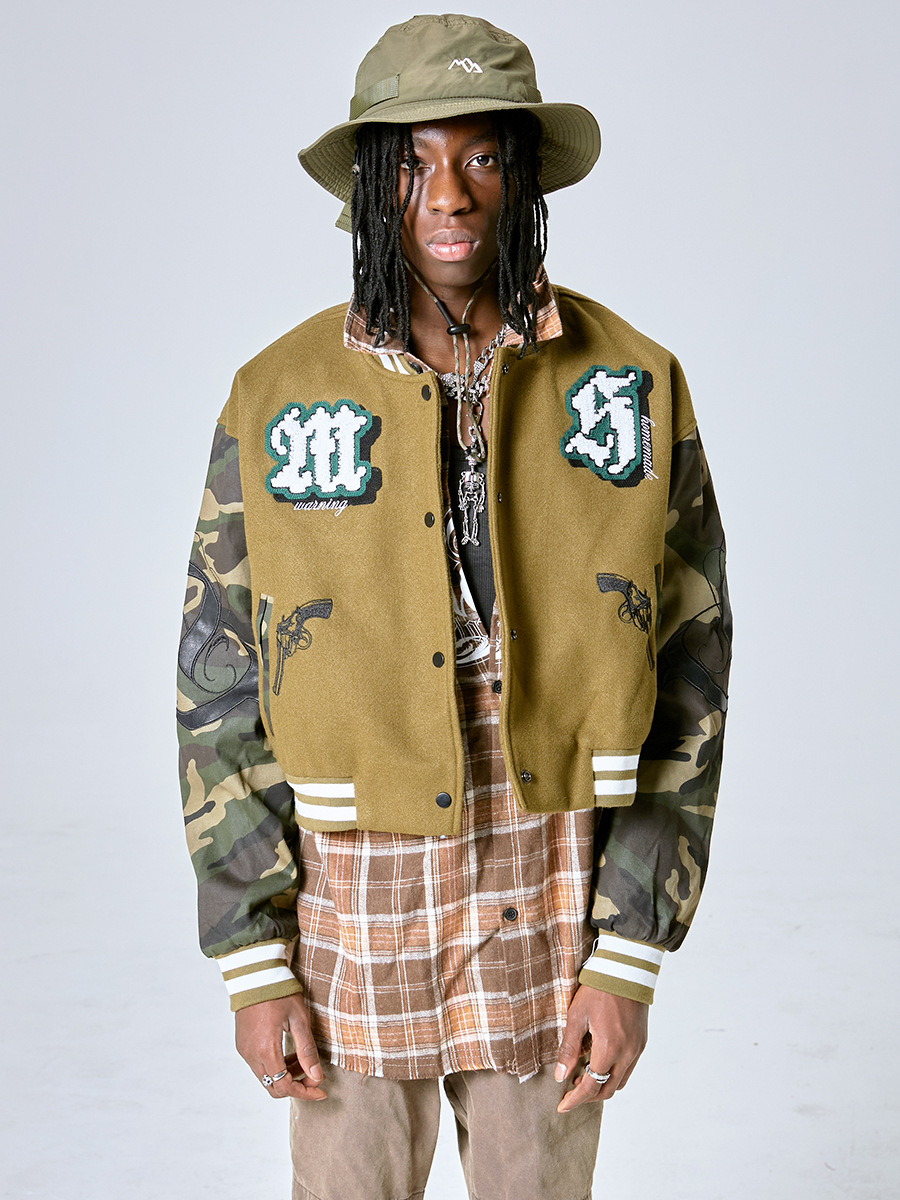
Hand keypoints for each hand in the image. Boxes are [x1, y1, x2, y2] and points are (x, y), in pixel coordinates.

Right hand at [235, 992, 326, 1100]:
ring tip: (302, 1060)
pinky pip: (258, 1065)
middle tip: (314, 1076)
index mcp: (266, 1049)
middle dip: (296, 1085)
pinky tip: (287, 1052)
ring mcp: (244, 1050)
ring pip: (266, 1077)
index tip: (321, 1090)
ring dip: (286, 1075)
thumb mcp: (299, 1019)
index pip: (285, 1086)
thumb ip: (307, 1050)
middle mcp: (251, 1054)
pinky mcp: (242, 1044)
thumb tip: (316, 1076)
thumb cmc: (279, 992)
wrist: (255, 974)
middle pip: (273, 1087)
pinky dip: (275, 1066)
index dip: (305, 1092)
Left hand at [554, 986, 647, 1112]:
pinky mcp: (641, 1042)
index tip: (562, 1106)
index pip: (592, 1086)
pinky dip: (614, 1073)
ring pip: (620, 1081)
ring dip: (602, 1085)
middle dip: (589, 1096)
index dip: (576, 1099)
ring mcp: (637, 1049)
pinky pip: (629, 1068)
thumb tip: (560, 1076)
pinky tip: (600, 1062)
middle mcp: (627, 1053)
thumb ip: (568, 1048)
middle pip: (608, 1089)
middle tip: (571, 1090)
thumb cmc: (598, 989)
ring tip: (584, 1075)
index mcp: (609, 1048)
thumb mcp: (576, 1016)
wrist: (626, 970)